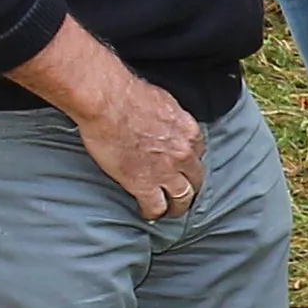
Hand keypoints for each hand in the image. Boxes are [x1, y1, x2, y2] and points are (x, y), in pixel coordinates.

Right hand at [10, 19, 202, 217]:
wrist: (108, 102)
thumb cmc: (129, 94)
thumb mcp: (164, 101)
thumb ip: (170, 116)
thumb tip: (165, 119)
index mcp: (189, 132)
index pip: (199, 153)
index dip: (190, 162)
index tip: (183, 167)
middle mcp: (184, 154)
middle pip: (196, 179)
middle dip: (190, 187)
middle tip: (182, 194)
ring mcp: (166, 172)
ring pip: (181, 199)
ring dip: (176, 206)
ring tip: (169, 211)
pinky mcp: (144, 185)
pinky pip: (156, 207)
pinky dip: (152, 213)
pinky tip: (147, 213)